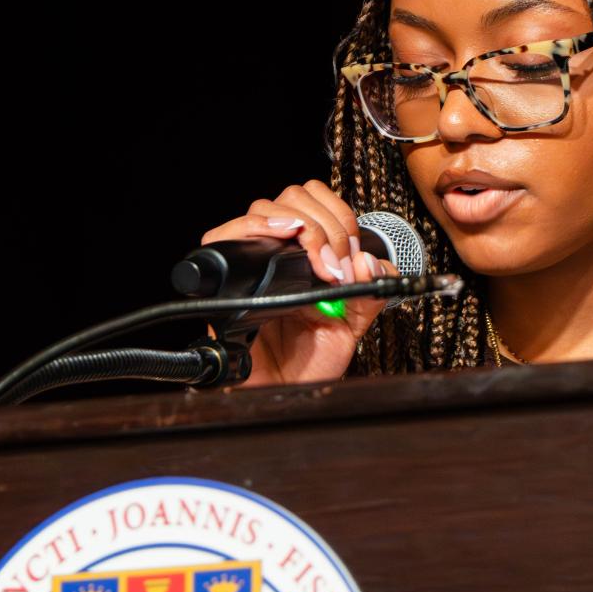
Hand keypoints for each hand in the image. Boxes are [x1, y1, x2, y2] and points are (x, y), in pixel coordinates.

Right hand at [196, 180, 397, 387]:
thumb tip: (369, 260)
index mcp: (308, 256)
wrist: (287, 394)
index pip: (317, 201)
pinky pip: (221, 238)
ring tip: (317, 260)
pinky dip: (252, 228)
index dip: (339, 218)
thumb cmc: (311, 362)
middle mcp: (279, 255)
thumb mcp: (353, 323)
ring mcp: (253, 265)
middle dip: (323, 224)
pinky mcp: (227, 281)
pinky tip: (282, 237)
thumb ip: (371, 290)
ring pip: (263, 210)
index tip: (349, 257)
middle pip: (292, 198)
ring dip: (298, 225)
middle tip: (335, 264)